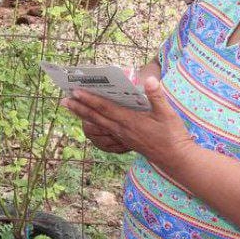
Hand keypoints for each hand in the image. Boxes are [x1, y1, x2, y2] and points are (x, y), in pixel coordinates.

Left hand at [62, 75, 194, 164]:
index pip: (105, 108)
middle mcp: (122, 130)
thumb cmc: (173, 135)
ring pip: (98, 124)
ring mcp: (122, 137)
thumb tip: (150, 79)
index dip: (89, 100)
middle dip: (79, 108)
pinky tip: (91, 120)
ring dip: (84, 115)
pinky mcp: (125, 141)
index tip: (76, 92)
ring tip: (71, 108)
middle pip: (96, 117)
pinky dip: (95, 123)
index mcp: (130, 121)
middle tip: (63, 101)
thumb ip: (157, 96)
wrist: (176, 159)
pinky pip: (105, 130)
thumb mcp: (168, 114)